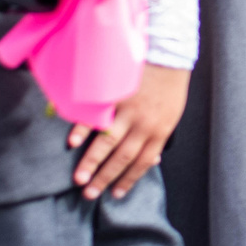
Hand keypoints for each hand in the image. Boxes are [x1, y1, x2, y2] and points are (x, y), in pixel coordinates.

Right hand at [66, 63, 190, 199]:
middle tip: (89, 194)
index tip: (115, 194)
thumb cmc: (169, 84)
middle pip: (122, 157)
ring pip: (108, 141)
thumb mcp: (173, 113)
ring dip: (91, 161)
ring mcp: (128, 110)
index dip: (129, 180)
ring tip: (79, 179)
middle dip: (105, 177)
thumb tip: (153, 159)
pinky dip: (83, 129)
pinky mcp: (115, 94)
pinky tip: (72, 142)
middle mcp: (144, 124)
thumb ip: (160, 135)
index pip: (143, 162)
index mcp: (160, 130)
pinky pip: (96, 115)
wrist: (167, 51)